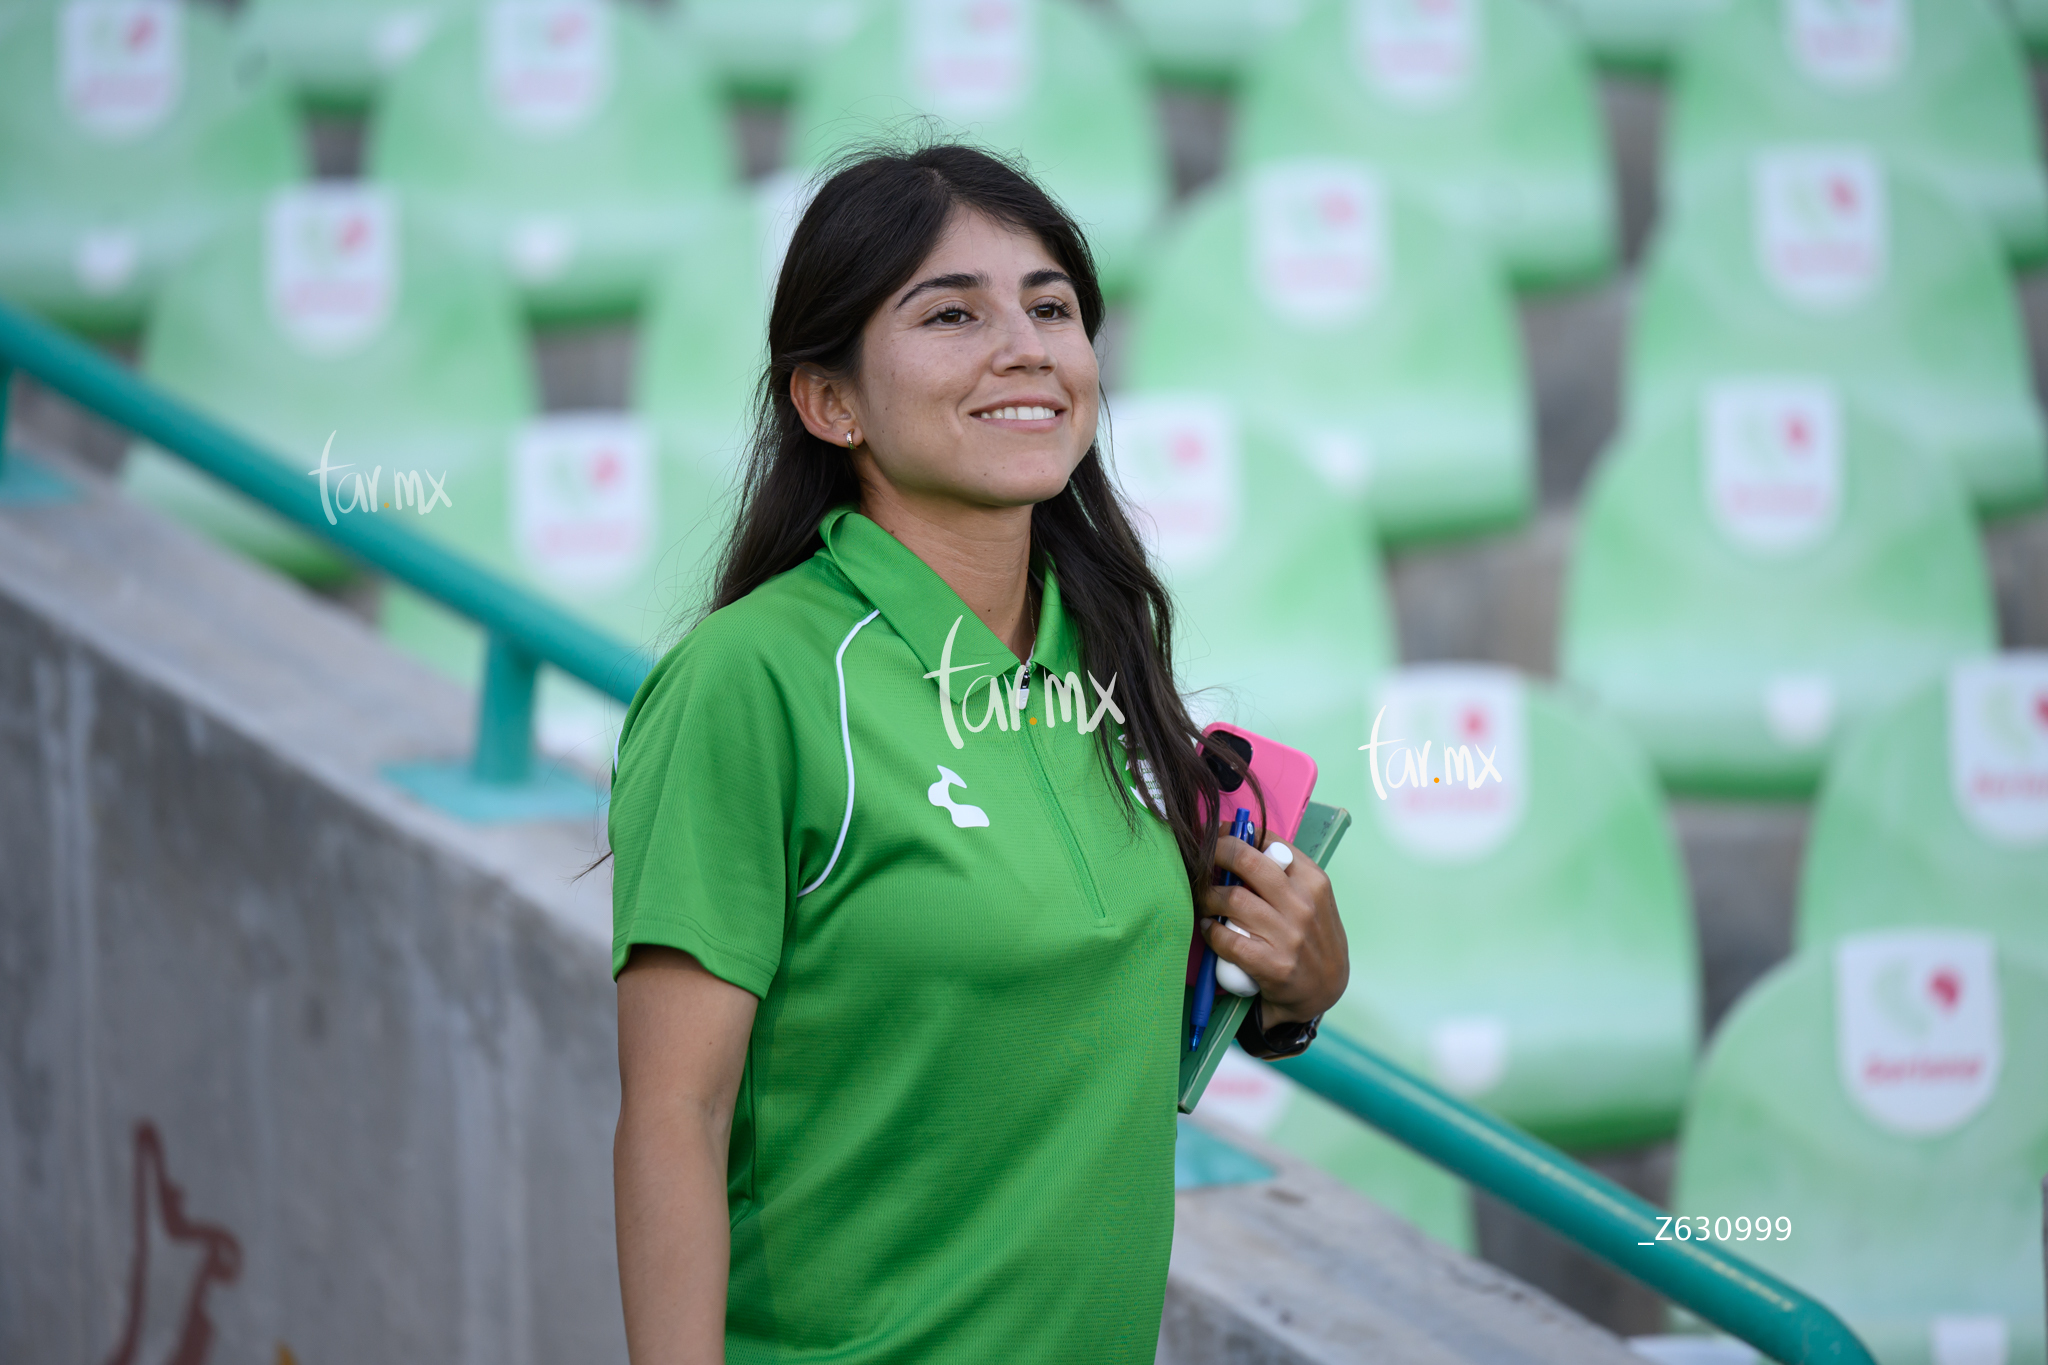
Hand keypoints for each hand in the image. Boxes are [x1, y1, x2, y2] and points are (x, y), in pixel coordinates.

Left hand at [1199, 834, 1348, 1025]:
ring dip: (1207, 897)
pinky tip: (1209, 928)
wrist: (1326, 991)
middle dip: (1215, 853)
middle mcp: (1303, 904)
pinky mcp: (1272, 965)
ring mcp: (1288, 935)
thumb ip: (1286, 873)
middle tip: (1202, 859)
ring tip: (1204, 900)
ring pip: (1231, 899)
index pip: (1270, 841)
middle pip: (1245, 861)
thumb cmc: (1313, 937)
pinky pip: (1228, 939)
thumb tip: (1242, 840)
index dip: (1237, 833)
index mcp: (1314, 881)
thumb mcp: (1314, 899)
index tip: (1220, 834)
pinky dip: (1211, 931)